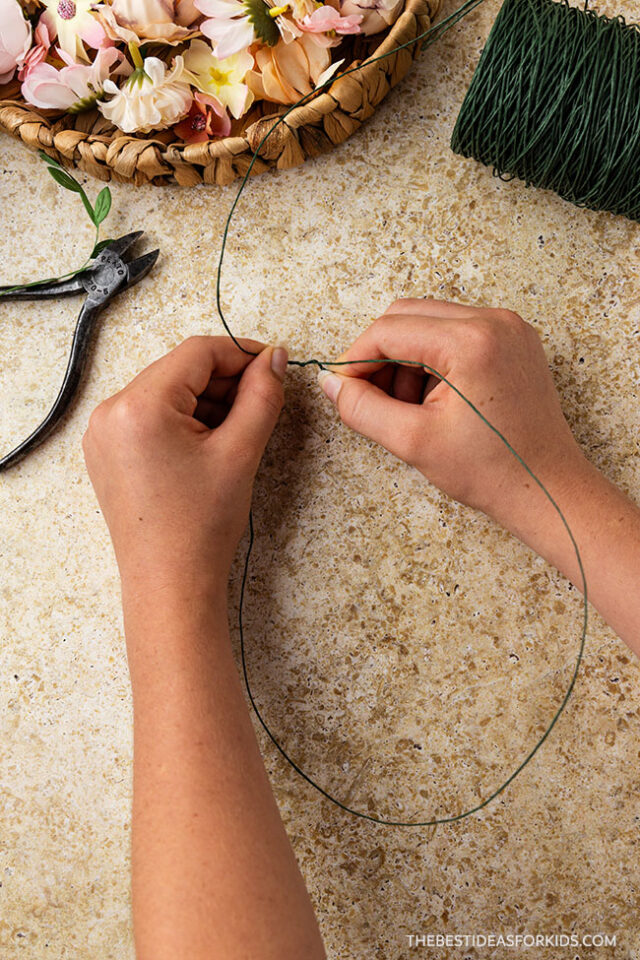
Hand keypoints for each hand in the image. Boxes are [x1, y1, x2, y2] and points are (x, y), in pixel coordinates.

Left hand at [82, 336, 287, 597]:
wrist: (170, 582)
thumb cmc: (200, 526)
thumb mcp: (240, 452)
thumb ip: (261, 396)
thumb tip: (273, 358)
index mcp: (139, 406)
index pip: (197, 353)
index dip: (240, 353)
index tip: (271, 364)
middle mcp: (111, 412)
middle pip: (179, 370)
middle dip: (223, 380)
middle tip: (262, 399)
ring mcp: (103, 433)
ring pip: (166, 392)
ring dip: (204, 400)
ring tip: (237, 430)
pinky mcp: (107, 452)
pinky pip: (149, 415)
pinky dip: (182, 419)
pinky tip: (209, 443)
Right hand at [317, 299, 586, 527]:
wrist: (547, 490)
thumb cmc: (493, 471)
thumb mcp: (413, 442)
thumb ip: (362, 408)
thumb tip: (332, 384)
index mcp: (472, 340)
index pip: (389, 329)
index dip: (355, 358)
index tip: (342, 387)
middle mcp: (494, 321)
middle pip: (408, 315)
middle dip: (380, 355)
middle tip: (368, 397)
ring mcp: (509, 328)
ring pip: (430, 323)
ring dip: (406, 358)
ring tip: (406, 408)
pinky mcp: (514, 341)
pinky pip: (456, 333)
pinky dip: (433, 360)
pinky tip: (431, 400)